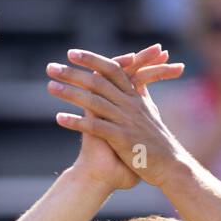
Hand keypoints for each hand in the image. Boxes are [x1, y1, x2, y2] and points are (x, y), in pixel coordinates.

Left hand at [49, 48, 187, 189]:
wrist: (170, 166)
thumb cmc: (158, 142)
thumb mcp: (151, 112)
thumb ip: (142, 94)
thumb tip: (137, 80)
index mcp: (135, 97)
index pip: (112, 70)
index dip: (92, 59)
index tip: (72, 54)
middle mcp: (130, 105)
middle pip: (98, 82)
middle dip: (73, 73)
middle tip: (50, 67)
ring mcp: (126, 121)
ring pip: (94, 102)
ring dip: (70, 93)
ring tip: (50, 87)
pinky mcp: (122, 139)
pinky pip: (96, 127)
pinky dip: (77, 122)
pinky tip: (59, 118)